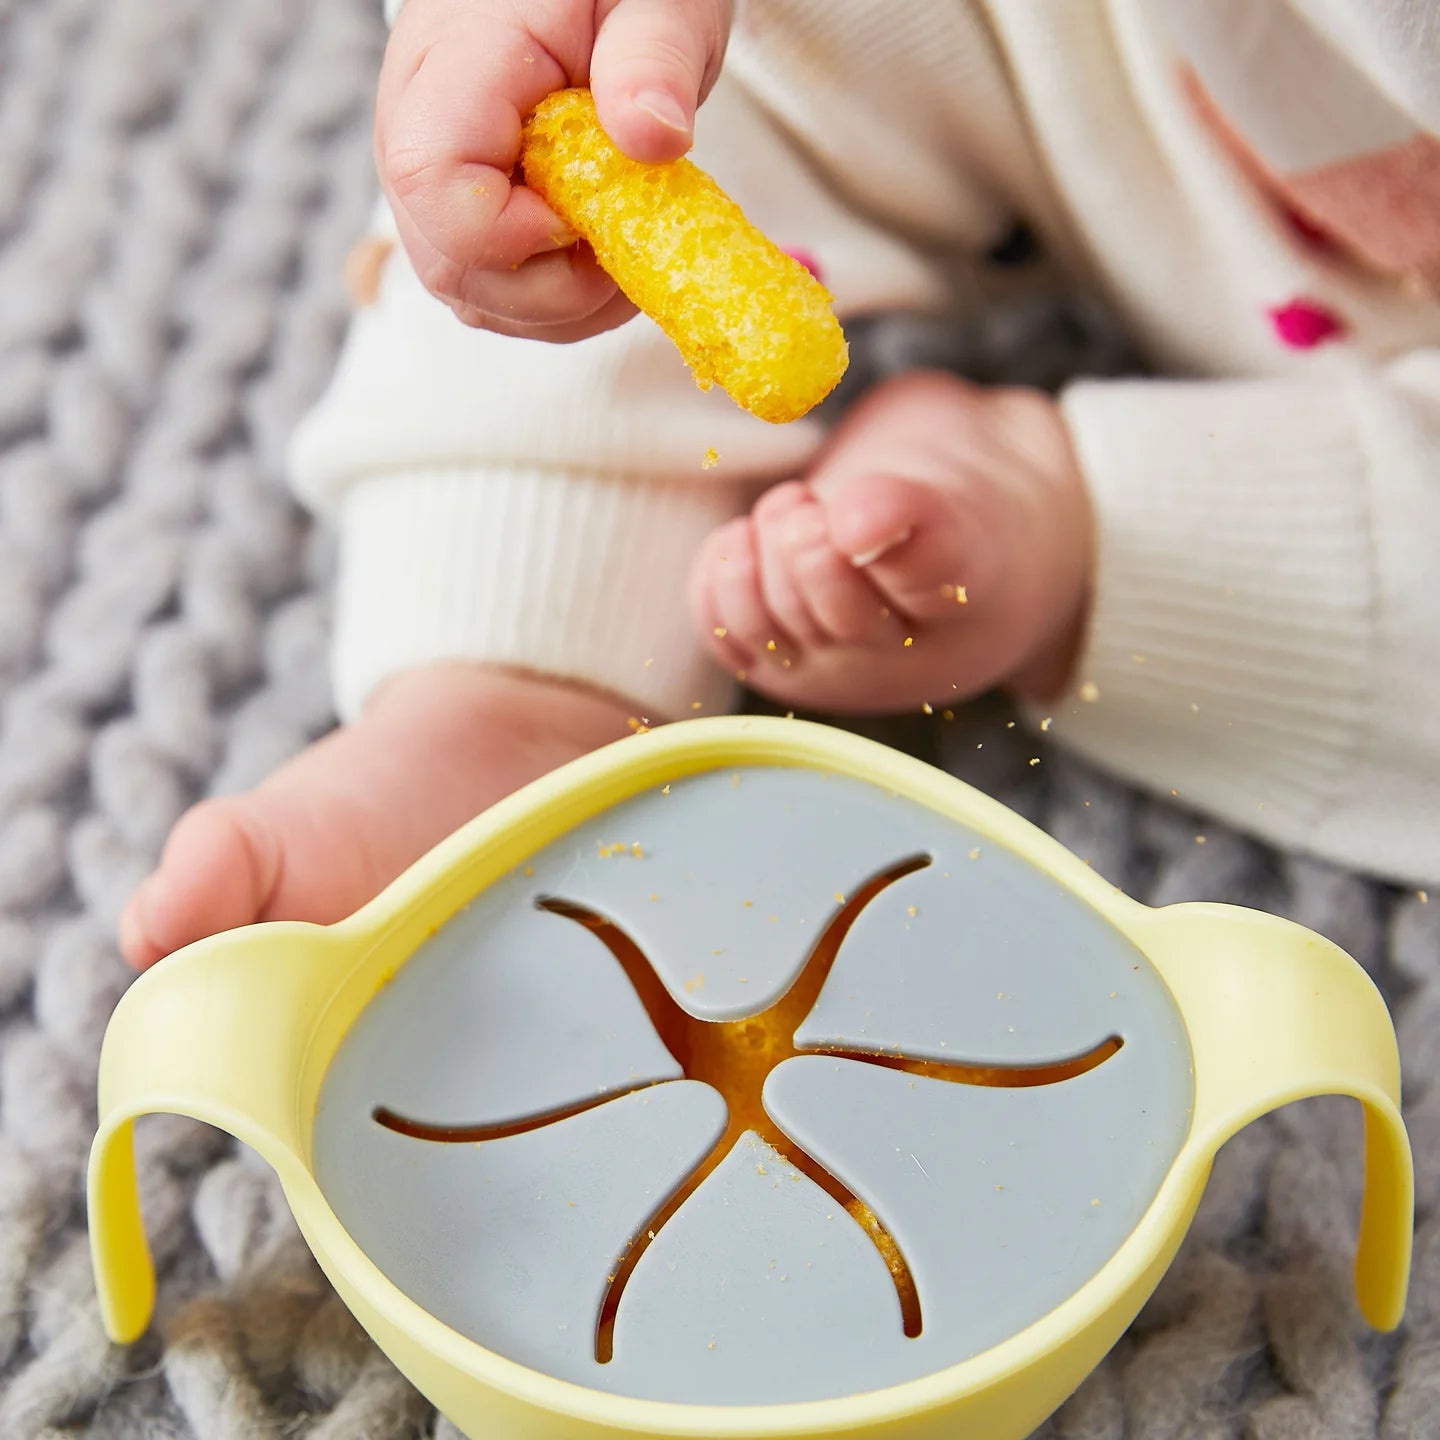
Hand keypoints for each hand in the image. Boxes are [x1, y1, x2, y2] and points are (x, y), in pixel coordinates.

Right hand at [376, 0, 732, 338]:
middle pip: (450, 263)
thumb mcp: (656, 1)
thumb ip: (652, 57)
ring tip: (625, 245)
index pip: (433, 180)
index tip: (591, 211)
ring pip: (474, 296)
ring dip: (566, 306)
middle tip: (630, 240)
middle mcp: (415, 134)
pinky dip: (561, 306)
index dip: (514, 230)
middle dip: (556, 288)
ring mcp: (432, 191)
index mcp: (451, 66)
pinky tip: (604, 258)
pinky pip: (496, 298)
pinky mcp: (460, 224)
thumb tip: (655, 135)